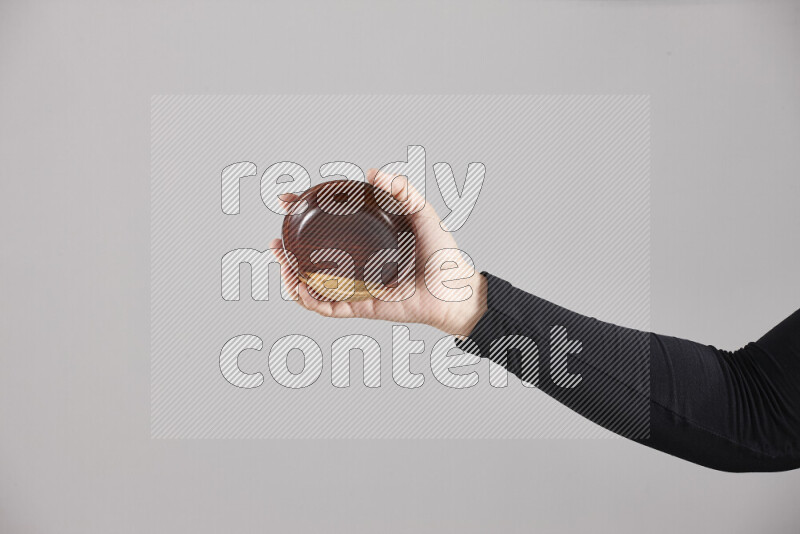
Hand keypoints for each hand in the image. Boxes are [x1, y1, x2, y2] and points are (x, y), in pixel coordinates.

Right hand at [270, 168, 486, 336]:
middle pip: (311, 259)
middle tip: (276, 242)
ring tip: (283, 264)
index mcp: (365, 240)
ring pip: (313, 286)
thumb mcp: (422, 213)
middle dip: (287, 251)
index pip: (327, 226)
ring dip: (291, 277)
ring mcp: (357, 286)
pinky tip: (301, 288)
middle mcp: (356, 264)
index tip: (287, 201)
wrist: (455, 288)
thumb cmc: (442, 253)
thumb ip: (403, 190)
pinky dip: (310, 301)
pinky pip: (328, 308)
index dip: (304, 213)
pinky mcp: (361, 307)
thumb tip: (374, 172)